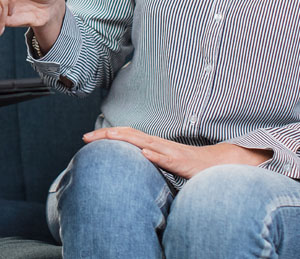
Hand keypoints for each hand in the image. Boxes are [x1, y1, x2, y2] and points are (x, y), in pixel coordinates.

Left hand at [83, 126, 269, 178]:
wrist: (214, 164)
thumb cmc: (186, 164)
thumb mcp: (160, 161)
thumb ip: (145, 158)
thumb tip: (126, 160)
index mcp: (151, 144)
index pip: (125, 135)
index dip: (106, 135)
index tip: (86, 138)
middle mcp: (158, 144)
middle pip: (129, 134)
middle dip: (106, 135)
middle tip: (85, 137)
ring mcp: (170, 151)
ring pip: (146, 142)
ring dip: (127, 139)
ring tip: (108, 137)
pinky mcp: (181, 162)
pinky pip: (168, 158)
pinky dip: (156, 155)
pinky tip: (145, 154)